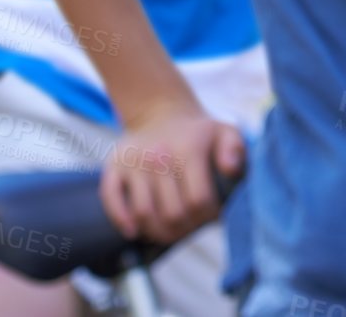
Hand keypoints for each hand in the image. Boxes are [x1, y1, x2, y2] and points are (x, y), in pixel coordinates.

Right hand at [101, 106, 244, 245]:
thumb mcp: (225, 133)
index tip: (212, 215)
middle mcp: (158, 156)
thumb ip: (235, 149)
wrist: (161, 112)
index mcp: (188, 150)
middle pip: (172, 213)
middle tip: (192, 226)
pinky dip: (120, 220)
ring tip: (172, 231)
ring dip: (158, 232)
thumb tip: (231, 168)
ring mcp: (133, 162)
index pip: (198, 200)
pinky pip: (110, 199)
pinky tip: (134, 231)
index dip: (208, 216)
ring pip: (143, 213)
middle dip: (186, 229)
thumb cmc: (198, 133)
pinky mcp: (113, 166)